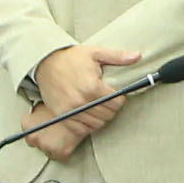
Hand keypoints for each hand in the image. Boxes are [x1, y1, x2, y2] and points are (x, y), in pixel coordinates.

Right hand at [28, 44, 143, 159]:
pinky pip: (81, 129)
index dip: (120, 99)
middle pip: (108, 115)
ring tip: (99, 107)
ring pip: (97, 124)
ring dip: (101, 118)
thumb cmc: (71, 57)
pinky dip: (88, 125)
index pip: (117, 103)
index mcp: (92, 86)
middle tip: (108, 100)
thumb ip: (117, 56)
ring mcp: (70, 110)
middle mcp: (81, 101)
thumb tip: (137, 56)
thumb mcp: (95, 53)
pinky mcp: (61, 115)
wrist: (45, 62)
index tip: (116, 94)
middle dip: (112, 108)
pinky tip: (89, 115)